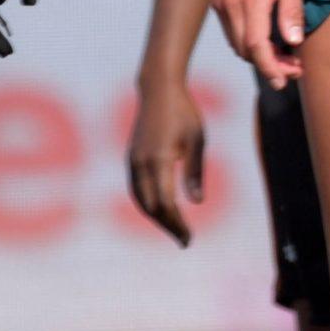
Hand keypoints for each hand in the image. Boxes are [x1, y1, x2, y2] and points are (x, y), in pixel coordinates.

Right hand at [126, 77, 207, 246]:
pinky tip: (161, 211)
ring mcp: (133, 162)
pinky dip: (148, 204)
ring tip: (175, 229)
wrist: (158, 90)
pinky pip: (137, 190)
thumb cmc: (184, 112)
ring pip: (140, 200)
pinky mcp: (131, 159)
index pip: (165, 203)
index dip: (176, 224)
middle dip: (167, 225)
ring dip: (156, 218)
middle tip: (185, 240)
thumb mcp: (197, 140)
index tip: (189, 238)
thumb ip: (195, 171)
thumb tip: (197, 203)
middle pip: (151, 207)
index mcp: (159, 159)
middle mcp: (141, 164)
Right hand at [213, 0, 302, 87]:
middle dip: (269, 65)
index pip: (256, 47)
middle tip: (295, 68)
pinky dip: (248, 42)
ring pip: (237, 44)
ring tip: (286, 57)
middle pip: (245, 51)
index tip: (286, 80)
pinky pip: (231, 32)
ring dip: (258, 55)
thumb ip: (291, 11)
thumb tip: (294, 43)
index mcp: (251, 0)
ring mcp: (219, 5)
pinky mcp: (217, 2)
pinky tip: (268, 40)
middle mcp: (229, 6)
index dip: (271, 68)